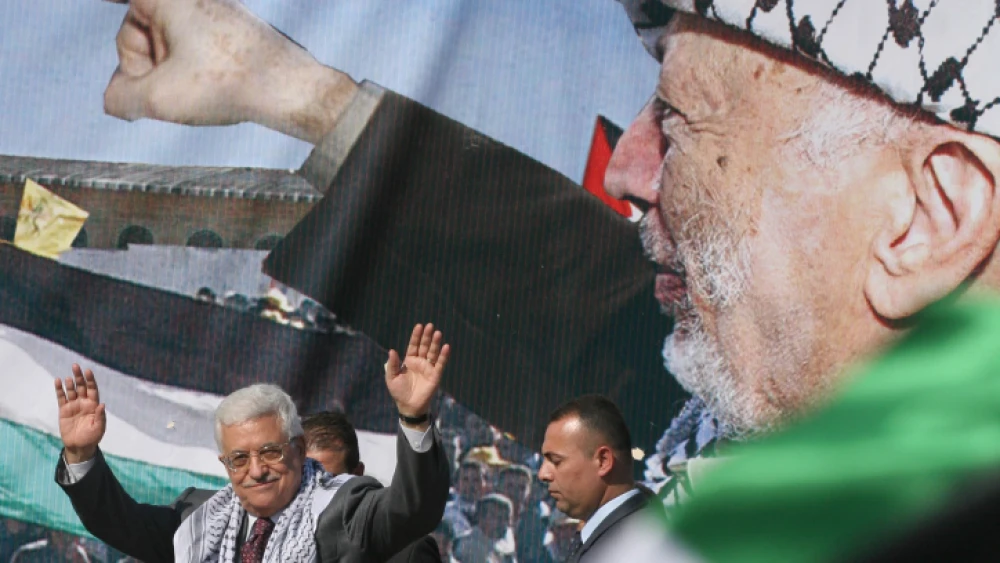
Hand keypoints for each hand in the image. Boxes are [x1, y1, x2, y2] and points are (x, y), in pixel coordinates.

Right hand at [55, 365, 106, 463]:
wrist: (79, 446)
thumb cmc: (92, 437)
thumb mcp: (99, 428)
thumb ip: (100, 416)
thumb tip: (102, 404)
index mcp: (93, 405)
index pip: (92, 389)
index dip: (90, 380)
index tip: (88, 370)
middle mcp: (84, 402)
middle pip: (82, 386)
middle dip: (79, 377)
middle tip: (75, 366)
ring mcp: (73, 405)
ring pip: (71, 391)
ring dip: (70, 383)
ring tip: (68, 378)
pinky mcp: (64, 410)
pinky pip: (61, 398)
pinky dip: (59, 390)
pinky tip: (58, 381)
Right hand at [103, 0, 357, 142]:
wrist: (290, 88)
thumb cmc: (229, 84)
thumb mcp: (159, 98)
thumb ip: (120, 97)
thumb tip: (115, 101)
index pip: (127, 1)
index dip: (118, 17)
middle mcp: (193, 0)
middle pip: (138, 32)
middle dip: (145, 64)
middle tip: (168, 88)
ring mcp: (215, 14)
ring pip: (168, 46)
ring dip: (170, 73)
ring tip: (198, 91)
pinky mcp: (232, 33)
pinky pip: (194, 53)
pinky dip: (194, 74)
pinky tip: (212, 91)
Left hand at [385, 324, 450, 425]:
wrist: (408, 406)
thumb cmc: (399, 392)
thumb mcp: (391, 377)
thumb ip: (392, 364)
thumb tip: (392, 350)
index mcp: (409, 361)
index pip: (413, 345)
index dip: (416, 336)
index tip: (419, 326)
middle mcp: (420, 362)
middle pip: (424, 346)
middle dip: (427, 336)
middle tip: (430, 326)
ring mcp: (428, 368)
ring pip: (433, 352)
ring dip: (435, 343)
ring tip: (438, 333)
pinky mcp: (435, 375)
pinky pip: (440, 364)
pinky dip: (443, 355)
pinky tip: (446, 347)